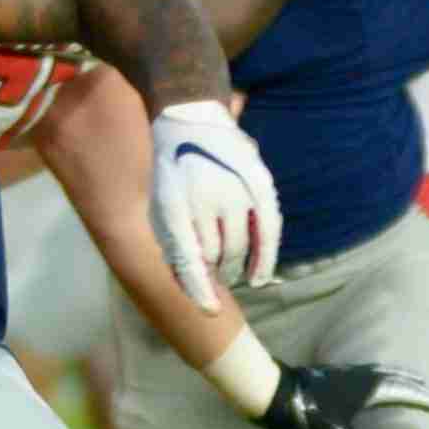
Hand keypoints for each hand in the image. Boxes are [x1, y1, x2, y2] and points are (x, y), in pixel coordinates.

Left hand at [150, 99, 281, 310]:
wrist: (189, 118)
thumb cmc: (171, 172)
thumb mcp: (160, 206)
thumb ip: (174, 244)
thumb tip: (191, 286)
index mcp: (174, 206)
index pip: (189, 258)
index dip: (199, 288)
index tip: (210, 311)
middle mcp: (205, 199)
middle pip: (214, 256)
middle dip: (213, 272)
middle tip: (213, 276)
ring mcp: (234, 190)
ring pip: (238, 247)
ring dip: (233, 266)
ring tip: (228, 272)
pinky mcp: (258, 184)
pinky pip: (269, 230)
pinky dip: (265, 257)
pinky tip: (259, 278)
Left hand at [259, 361, 428, 428]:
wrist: (275, 393)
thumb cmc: (309, 418)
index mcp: (371, 389)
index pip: (406, 394)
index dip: (424, 401)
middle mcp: (364, 376)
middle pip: (398, 379)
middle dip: (417, 387)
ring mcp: (349, 372)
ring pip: (384, 372)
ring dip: (401, 378)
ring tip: (413, 384)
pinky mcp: (336, 373)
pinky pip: (370, 372)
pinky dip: (384, 375)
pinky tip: (376, 382)